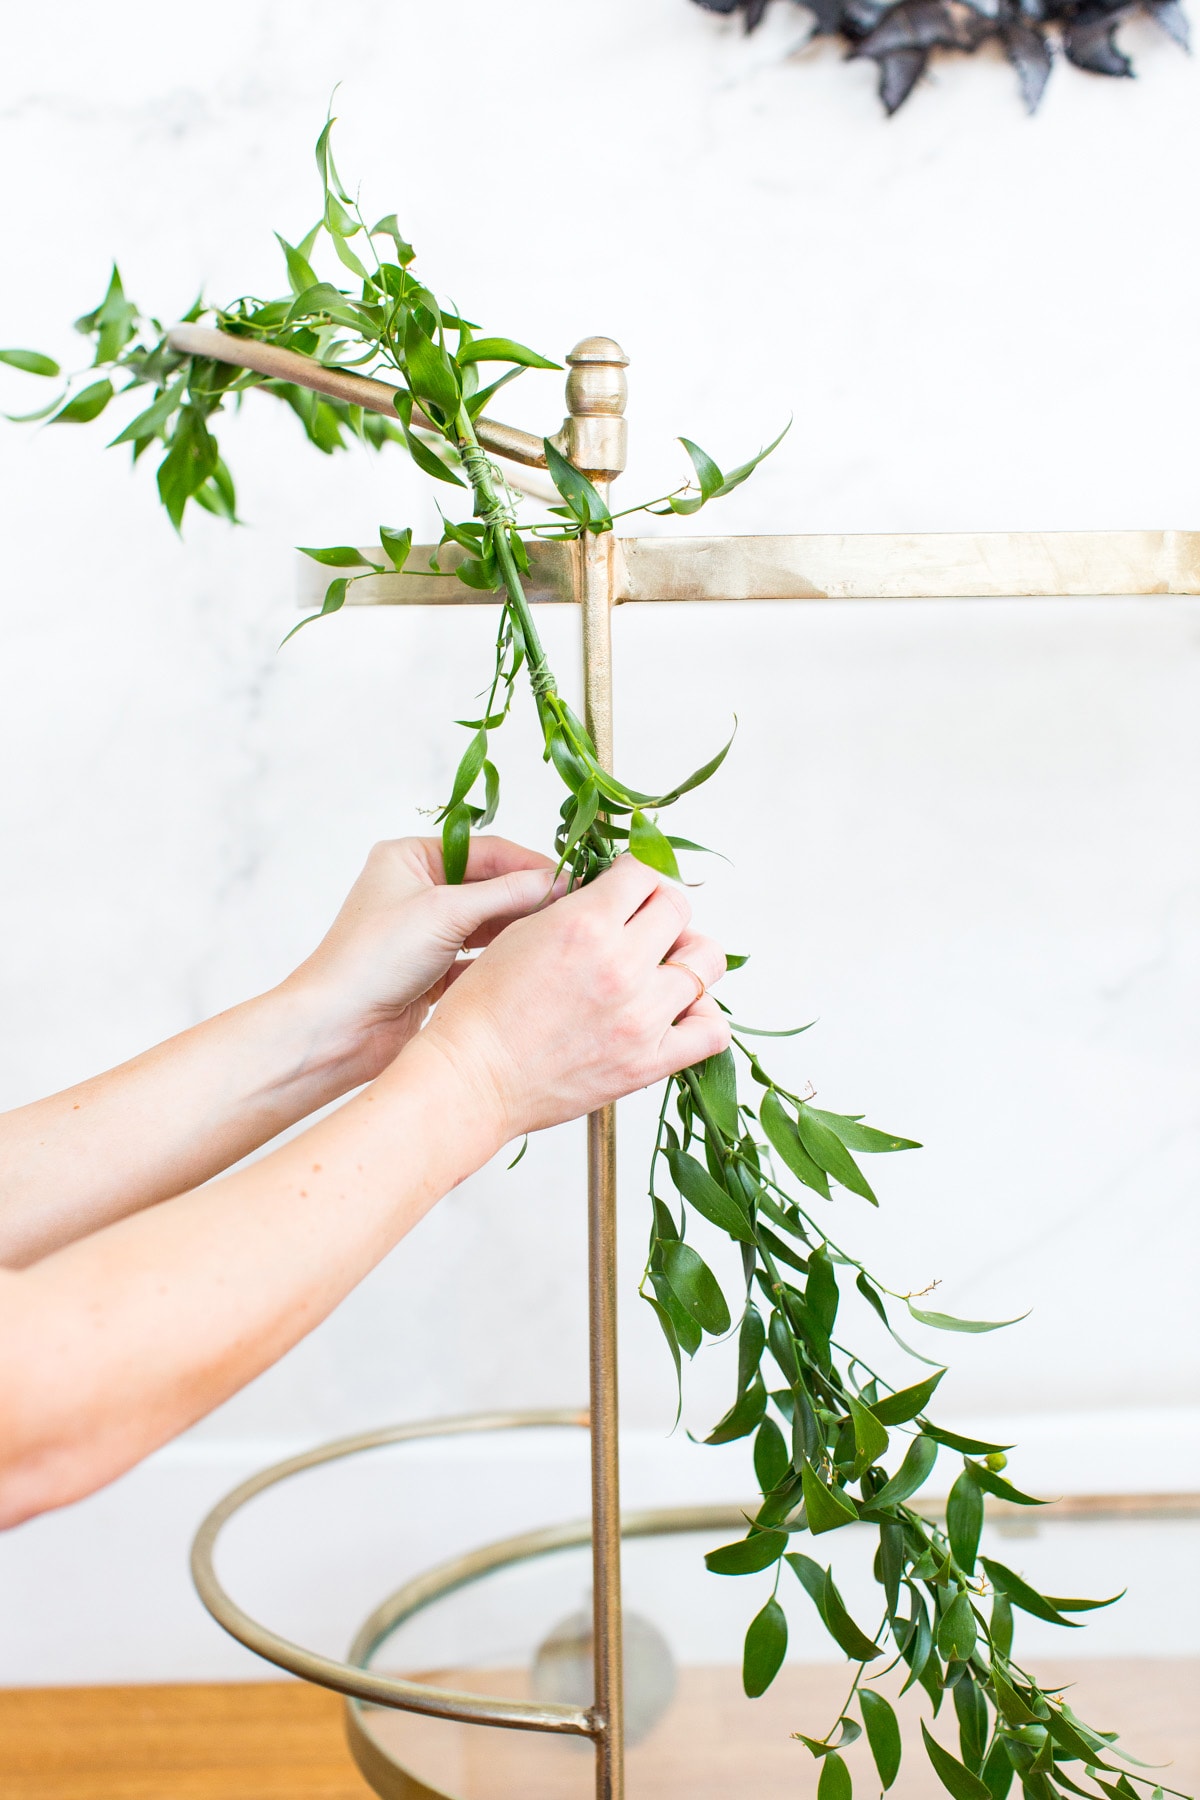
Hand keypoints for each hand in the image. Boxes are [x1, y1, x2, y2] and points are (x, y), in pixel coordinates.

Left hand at [285, 836, 563, 1081]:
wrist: (334, 1030)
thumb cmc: (373, 959)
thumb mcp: (445, 913)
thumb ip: (507, 894)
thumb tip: (562, 881)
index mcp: (409, 858)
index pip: (488, 851)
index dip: (531, 865)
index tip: (574, 881)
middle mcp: (416, 891)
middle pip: (490, 886)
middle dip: (530, 899)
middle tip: (576, 910)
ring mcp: (424, 933)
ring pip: (488, 924)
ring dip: (520, 931)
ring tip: (561, 938)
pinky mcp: (432, 972)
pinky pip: (480, 959)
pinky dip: (504, 961)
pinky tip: (534, 966)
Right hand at [414, 855, 728, 1143]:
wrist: (471, 1080)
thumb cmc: (481, 1013)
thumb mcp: (519, 934)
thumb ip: (574, 910)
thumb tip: (611, 897)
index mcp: (585, 925)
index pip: (644, 873)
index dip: (636, 874)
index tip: (629, 885)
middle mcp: (621, 966)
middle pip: (679, 908)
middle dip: (662, 907)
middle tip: (645, 922)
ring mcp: (641, 1017)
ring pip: (706, 962)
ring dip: (689, 955)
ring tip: (665, 965)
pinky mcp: (647, 1063)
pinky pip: (711, 1031)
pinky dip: (706, 1016)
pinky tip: (680, 1012)